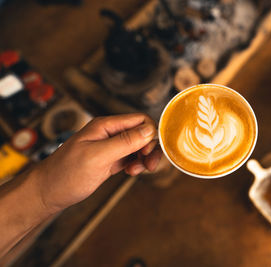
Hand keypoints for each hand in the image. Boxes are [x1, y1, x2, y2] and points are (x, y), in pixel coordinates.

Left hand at [33, 113, 161, 212]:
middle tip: (149, 165)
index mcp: (105, 126)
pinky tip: (130, 172)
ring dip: (144, 158)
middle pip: (142, 133)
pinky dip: (136, 164)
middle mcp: (109, 133)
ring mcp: (110, 147)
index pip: (140, 120)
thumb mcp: (97, 156)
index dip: (150, 134)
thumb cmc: (65, 174)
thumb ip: (124, 142)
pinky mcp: (110, 160)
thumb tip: (149, 130)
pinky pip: (131, 157)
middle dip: (150, 148)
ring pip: (139, 146)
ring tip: (137, 171)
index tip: (148, 152)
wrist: (48, 192)